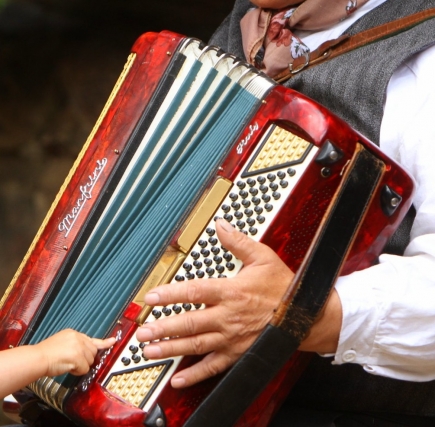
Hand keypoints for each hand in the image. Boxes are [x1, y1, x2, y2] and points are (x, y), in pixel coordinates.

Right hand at [34, 329, 116, 376]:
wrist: (37, 358)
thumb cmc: (45, 355)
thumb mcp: (62, 343)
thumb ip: (75, 346)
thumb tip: (86, 354)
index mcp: (73, 334)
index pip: (92, 339)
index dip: (104, 342)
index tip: (113, 341)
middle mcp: (78, 337)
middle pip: (93, 352)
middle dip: (85, 360)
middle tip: (72, 362)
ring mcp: (79, 346)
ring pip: (90, 361)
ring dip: (80, 366)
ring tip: (66, 364)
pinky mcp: (78, 356)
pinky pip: (84, 369)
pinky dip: (77, 371)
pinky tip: (67, 367)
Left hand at [136, 219, 293, 387]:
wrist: (304, 313)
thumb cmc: (284, 287)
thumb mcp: (263, 257)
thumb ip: (238, 242)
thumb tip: (221, 225)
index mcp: (231, 292)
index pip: (193, 292)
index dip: (169, 294)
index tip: (151, 298)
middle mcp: (228, 317)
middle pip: (189, 323)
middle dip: (162, 328)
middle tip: (141, 332)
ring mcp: (232, 338)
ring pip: (195, 345)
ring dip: (170, 349)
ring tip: (149, 351)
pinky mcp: (238, 353)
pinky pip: (213, 366)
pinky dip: (195, 375)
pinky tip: (178, 380)